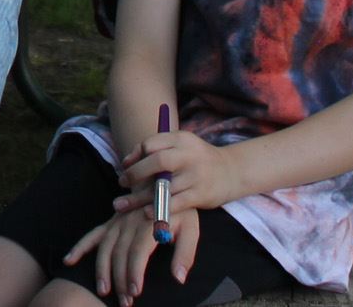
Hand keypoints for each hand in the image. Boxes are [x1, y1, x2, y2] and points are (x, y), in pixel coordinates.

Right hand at [67, 202, 198, 305]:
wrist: (163, 182)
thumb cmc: (180, 209)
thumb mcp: (192, 227)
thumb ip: (185, 253)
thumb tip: (178, 278)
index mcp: (148, 223)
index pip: (138, 251)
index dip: (134, 272)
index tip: (135, 292)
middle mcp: (129, 222)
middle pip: (119, 253)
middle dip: (120, 279)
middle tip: (125, 301)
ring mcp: (117, 221)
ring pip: (105, 247)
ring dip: (102, 269)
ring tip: (103, 290)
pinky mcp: (111, 222)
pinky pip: (93, 235)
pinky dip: (80, 248)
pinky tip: (69, 261)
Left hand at [115, 123, 236, 217]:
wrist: (232, 171)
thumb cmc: (197, 158)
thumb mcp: (180, 145)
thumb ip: (156, 148)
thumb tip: (127, 161)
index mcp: (181, 139)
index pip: (152, 144)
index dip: (135, 155)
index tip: (125, 166)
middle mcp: (189, 155)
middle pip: (158, 162)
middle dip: (136, 173)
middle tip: (121, 182)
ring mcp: (196, 176)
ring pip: (164, 187)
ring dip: (140, 197)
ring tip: (122, 204)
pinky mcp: (201, 194)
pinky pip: (176, 203)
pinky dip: (159, 208)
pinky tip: (146, 212)